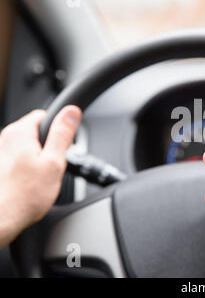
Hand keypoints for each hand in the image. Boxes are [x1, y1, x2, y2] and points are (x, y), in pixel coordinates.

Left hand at [0, 106, 81, 248]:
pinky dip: (28, 167)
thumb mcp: (54, 162)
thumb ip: (63, 134)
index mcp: (19, 133)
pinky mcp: (1, 165)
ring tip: (41, 177)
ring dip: (39, 158)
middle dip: (49, 146)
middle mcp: (6, 139)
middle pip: (37, 131)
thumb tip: (71, 111)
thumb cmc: (24, 196)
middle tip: (53, 166)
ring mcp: (1, 152)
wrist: (2, 219)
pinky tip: (30, 183)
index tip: (63, 146)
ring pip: (29, 146)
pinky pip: (21, 158)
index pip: (45, 115)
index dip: (59, 129)